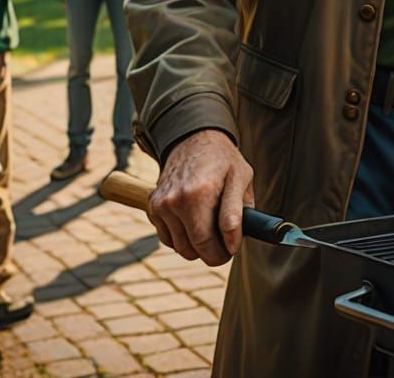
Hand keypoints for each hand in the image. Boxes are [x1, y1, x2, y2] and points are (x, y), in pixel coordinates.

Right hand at [149, 129, 254, 266]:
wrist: (193, 139)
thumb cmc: (222, 160)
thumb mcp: (241, 178)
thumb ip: (237, 212)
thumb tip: (232, 243)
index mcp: (199, 194)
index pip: (207, 244)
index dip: (223, 254)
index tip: (231, 249)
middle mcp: (175, 200)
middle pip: (192, 249)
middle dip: (211, 252)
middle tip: (224, 243)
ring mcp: (161, 204)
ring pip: (179, 247)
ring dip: (196, 246)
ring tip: (211, 228)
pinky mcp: (153, 206)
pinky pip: (168, 238)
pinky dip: (182, 237)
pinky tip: (194, 222)